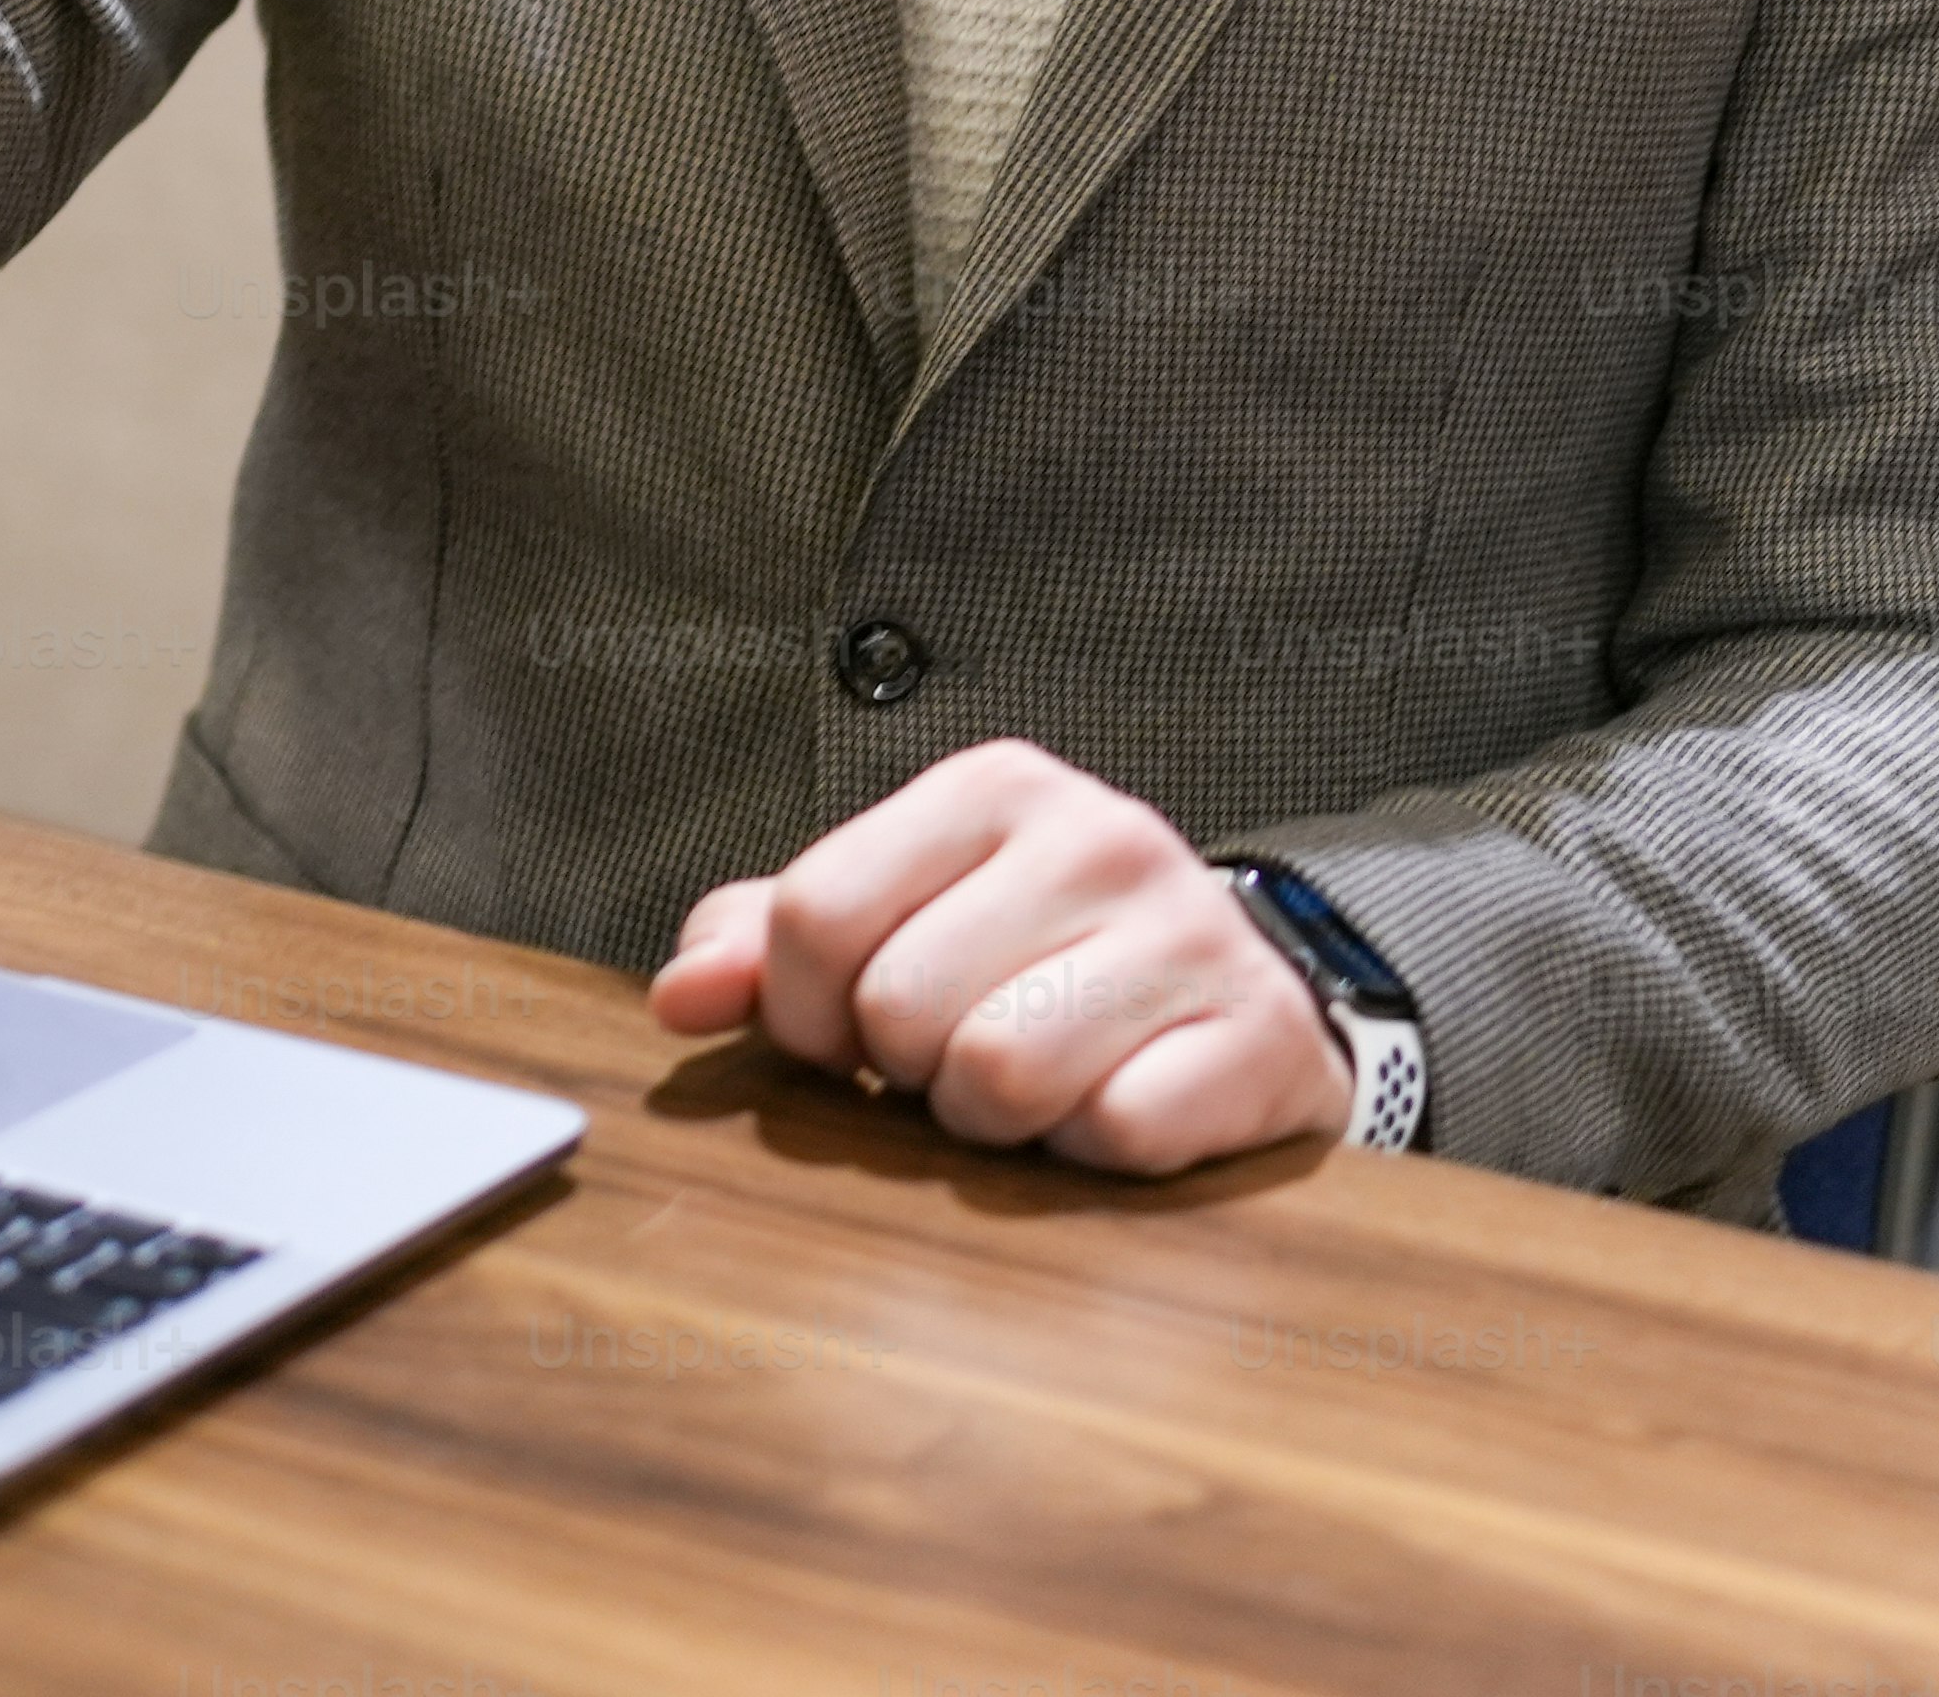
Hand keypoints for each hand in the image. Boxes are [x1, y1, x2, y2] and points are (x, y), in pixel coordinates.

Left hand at [644, 737, 1351, 1173]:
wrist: (1243, 1000)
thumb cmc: (1042, 962)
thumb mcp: (905, 919)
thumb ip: (774, 942)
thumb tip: (682, 996)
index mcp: (993, 788)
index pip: (816, 915)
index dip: (805, 1012)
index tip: (849, 1037)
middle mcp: (1097, 834)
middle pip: (899, 1006)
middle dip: (912, 1068)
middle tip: (965, 1055)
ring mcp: (1187, 932)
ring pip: (999, 1072)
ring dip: (999, 1120)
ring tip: (1037, 1086)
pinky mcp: (1256, 1035)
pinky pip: (1113, 1131)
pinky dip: (1094, 1150)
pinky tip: (1118, 1105)